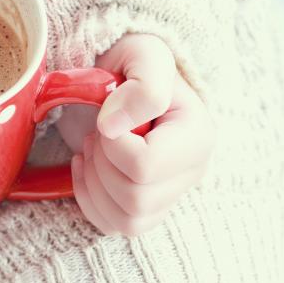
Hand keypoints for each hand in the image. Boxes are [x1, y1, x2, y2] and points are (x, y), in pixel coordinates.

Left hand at [68, 34, 213, 235]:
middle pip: (135, 198)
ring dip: (94, 183)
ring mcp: (169, 196)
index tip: (106, 117)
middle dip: (101, 164)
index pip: (145, 166)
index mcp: (197, 137)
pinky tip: (86, 167)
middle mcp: (191, 173)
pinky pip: (114, 226)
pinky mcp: (146, 209)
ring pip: (127, 220)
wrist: (123, 78)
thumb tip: (113, 127)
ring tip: (92, 149)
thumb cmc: (133, 66)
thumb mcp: (144, 56)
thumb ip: (143, 87)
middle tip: (96, 133)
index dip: (112, 144)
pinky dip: (89, 200)